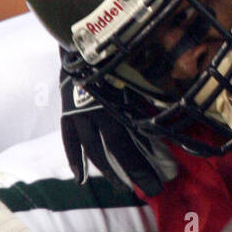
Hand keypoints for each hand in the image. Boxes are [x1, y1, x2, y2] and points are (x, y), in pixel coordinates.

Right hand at [60, 53, 176, 196]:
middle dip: (132, 173)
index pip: (128, 146)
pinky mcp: (67, 111)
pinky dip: (74, 158)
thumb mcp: (136, 79)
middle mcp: (95, 115)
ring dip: (107, 170)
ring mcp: (79, 114)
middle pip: (113, 152)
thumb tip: (164, 124)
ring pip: (92, 150)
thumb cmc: (117, 57)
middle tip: (149, 190)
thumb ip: (146, 103)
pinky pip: (69, 140)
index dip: (142, 168)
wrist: (84, 40)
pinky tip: (80, 177)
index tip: (156, 186)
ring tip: (121, 186)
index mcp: (114, 107)